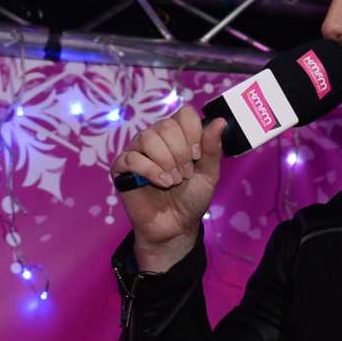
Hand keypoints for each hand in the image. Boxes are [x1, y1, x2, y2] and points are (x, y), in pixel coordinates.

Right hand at [111, 107, 225, 270]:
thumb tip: (220, 121)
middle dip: (180, 151)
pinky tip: (161, 183)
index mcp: (177, 135)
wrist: (176, 226)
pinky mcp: (121, 168)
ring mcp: (137, 151)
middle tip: (184, 174)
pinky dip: (149, 170)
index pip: (184, 114)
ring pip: (147, 138)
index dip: (193, 132)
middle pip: (166, 125)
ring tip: (173, 181)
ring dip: (166, 160)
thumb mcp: (208, 174)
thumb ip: (212, 149)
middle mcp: (156, 138)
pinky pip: (131, 157)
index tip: (197, 156)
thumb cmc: (191, 198)